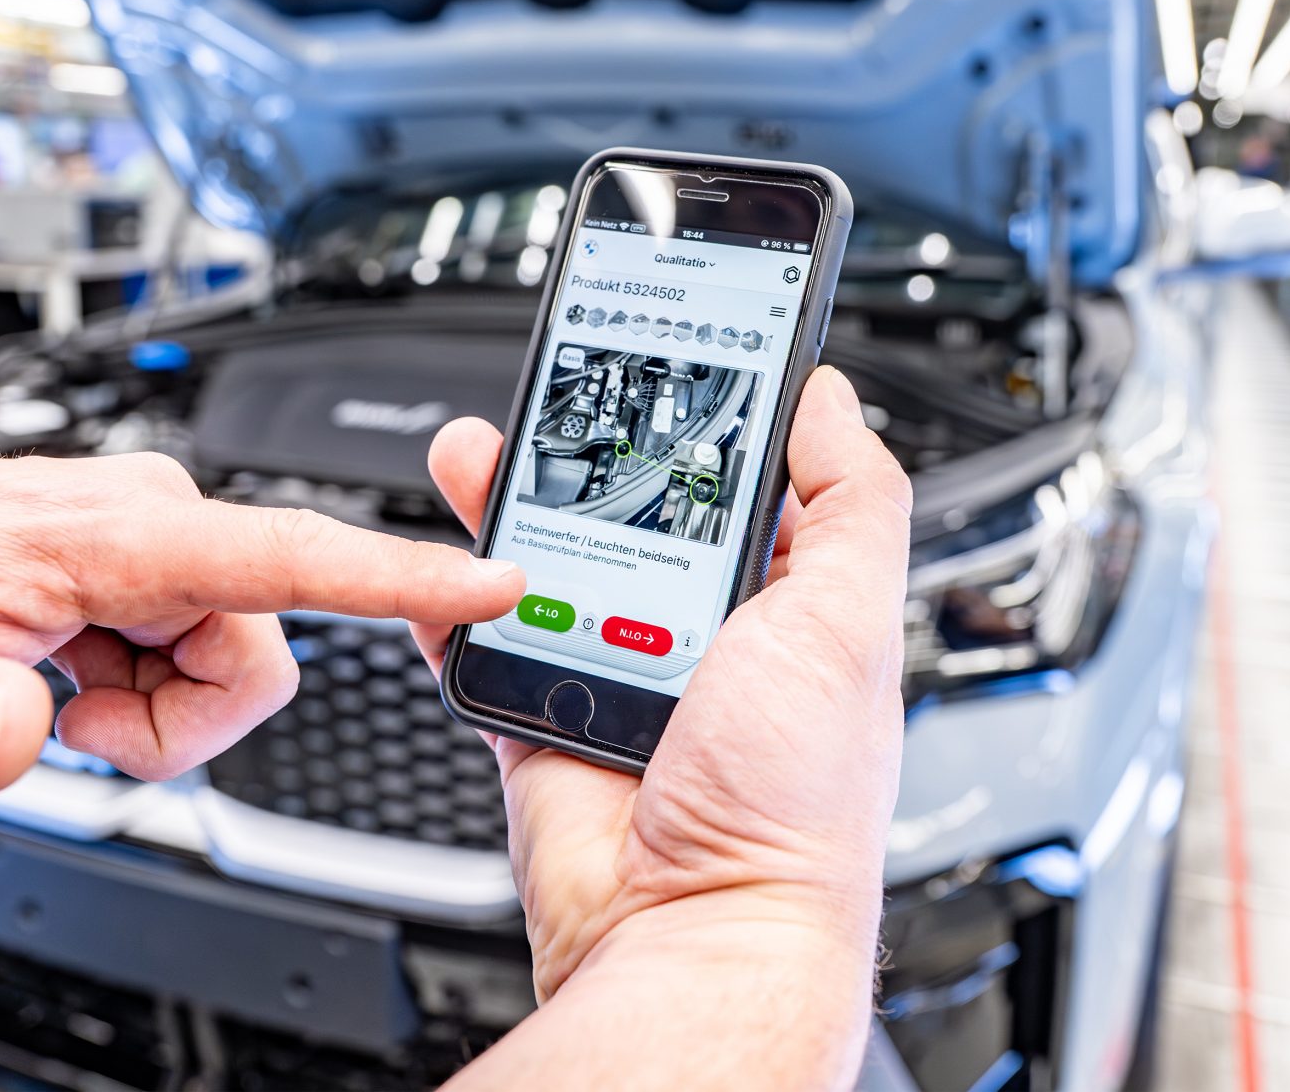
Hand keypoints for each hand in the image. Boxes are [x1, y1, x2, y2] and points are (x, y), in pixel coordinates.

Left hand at [0, 453, 522, 793]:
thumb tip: (22, 735)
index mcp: (106, 531)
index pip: (285, 552)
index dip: (401, 574)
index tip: (490, 582)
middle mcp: (145, 516)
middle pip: (261, 650)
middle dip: (181, 722)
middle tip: (75, 725)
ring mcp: (142, 538)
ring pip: (233, 658)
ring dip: (156, 712)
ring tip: (56, 697)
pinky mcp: (134, 561)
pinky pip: (195, 650)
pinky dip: (138, 692)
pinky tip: (63, 675)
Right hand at [414, 366, 911, 1090]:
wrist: (689, 934)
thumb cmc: (792, 804)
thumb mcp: (850, 619)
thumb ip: (851, 499)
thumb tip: (830, 398)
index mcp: (787, 607)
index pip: (746, 483)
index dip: (710, 418)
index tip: (671, 355)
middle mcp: (704, 639)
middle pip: (633, 512)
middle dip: (589, 449)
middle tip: (558, 394)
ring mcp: (619, 678)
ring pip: (550, 565)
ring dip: (508, 507)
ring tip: (481, 449)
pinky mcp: (543, 720)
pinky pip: (485, 644)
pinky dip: (452, 603)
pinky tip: (438, 556)